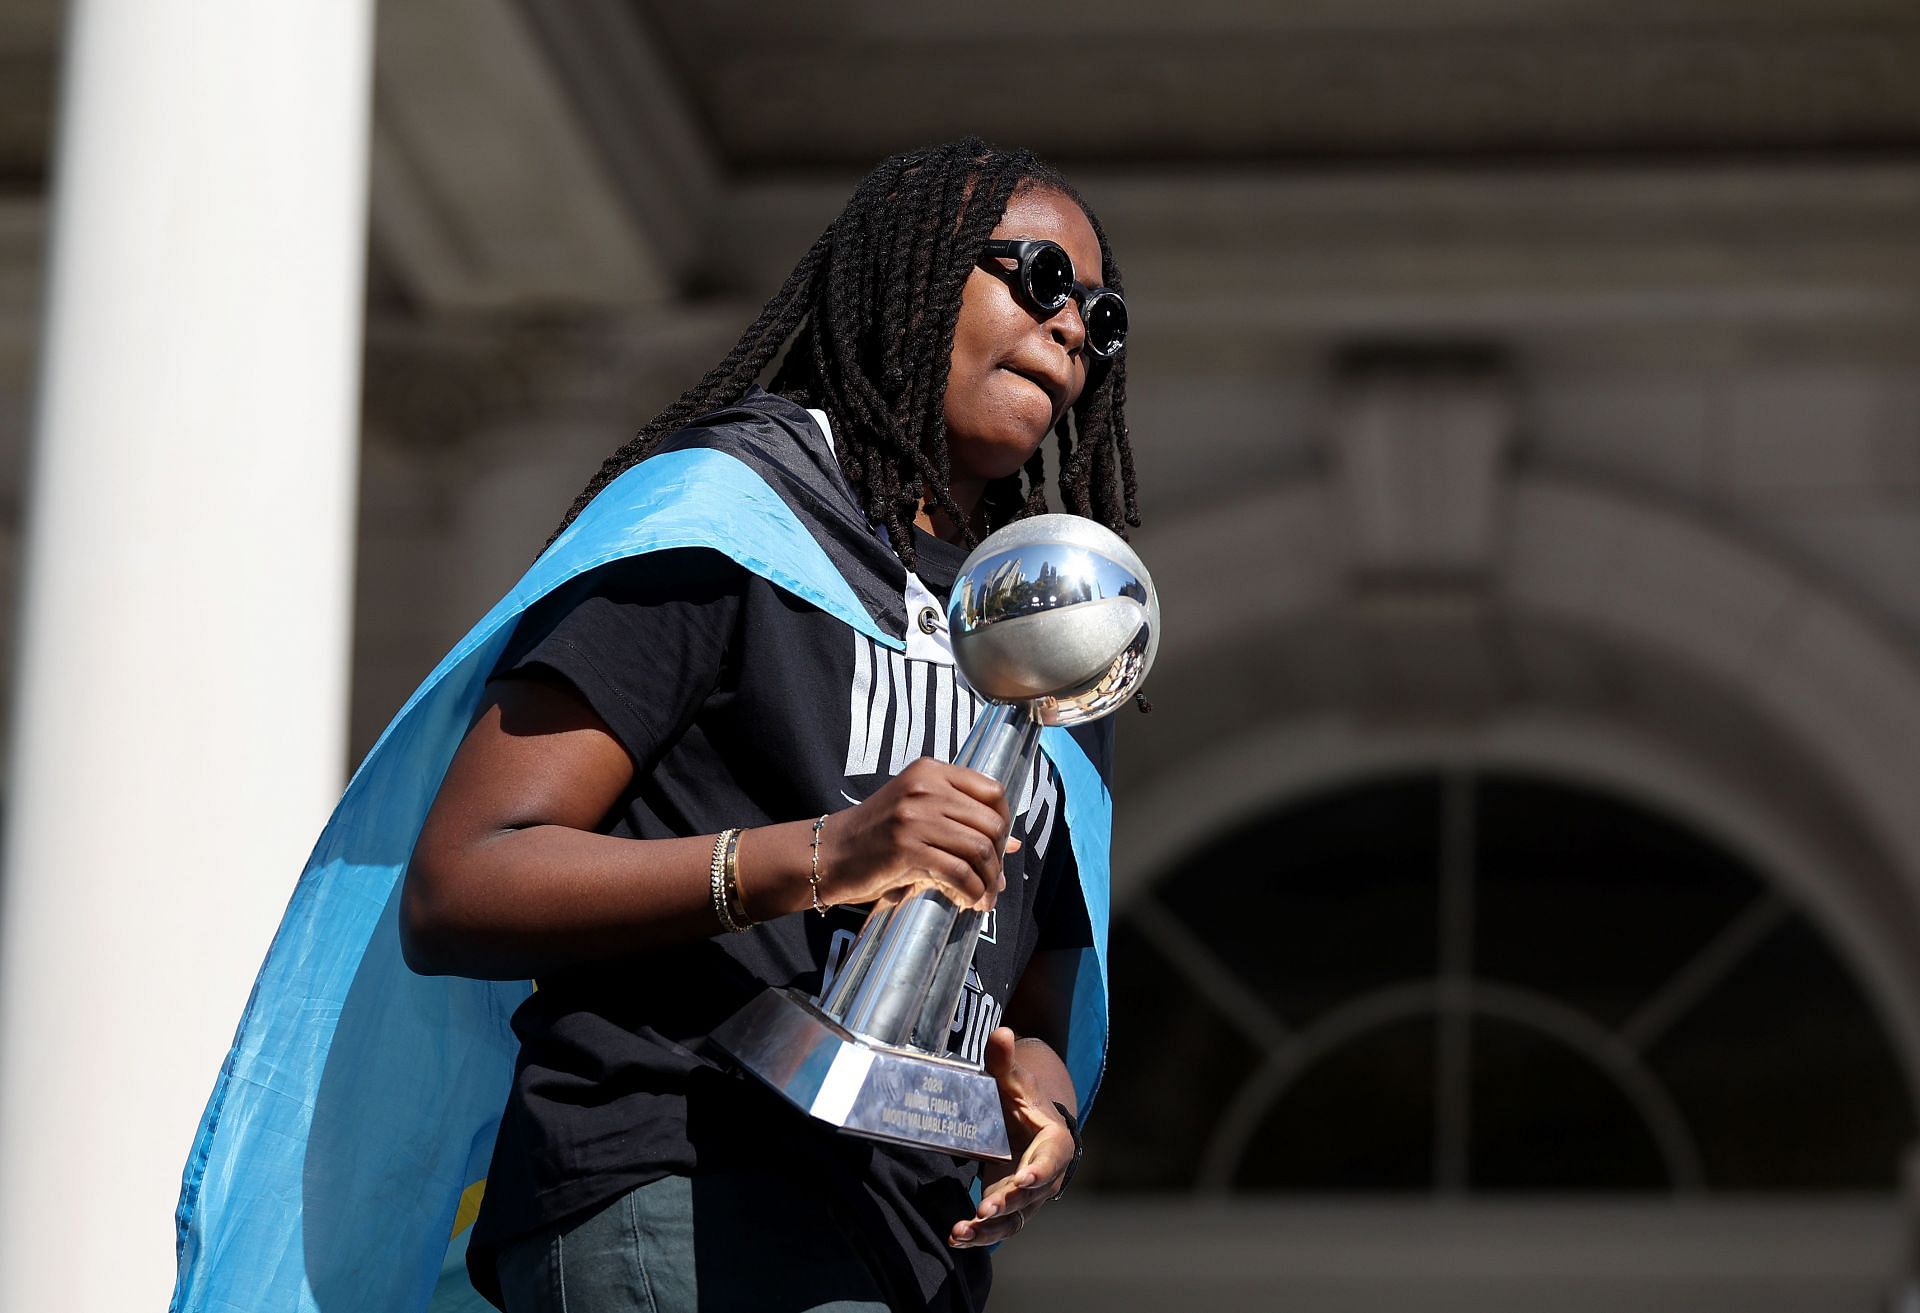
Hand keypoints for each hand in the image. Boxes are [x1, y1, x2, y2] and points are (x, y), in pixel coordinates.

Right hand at [818, 758, 1013, 909]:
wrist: (830, 854)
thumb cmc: (877, 836)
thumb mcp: (918, 815)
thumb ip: (962, 822)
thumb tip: (1013, 845)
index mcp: (930, 771)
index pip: (992, 790)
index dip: (1004, 822)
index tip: (999, 847)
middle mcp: (925, 787)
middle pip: (990, 822)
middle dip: (999, 859)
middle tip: (995, 881)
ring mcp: (915, 816)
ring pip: (978, 849)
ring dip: (989, 880)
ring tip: (986, 898)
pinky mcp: (907, 848)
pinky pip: (958, 872)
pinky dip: (972, 891)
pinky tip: (969, 902)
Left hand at [948, 1029, 1075, 1247]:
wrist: (1026, 1123)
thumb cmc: (1022, 1101)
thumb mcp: (1014, 1080)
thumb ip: (1005, 1061)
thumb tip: (1002, 1032)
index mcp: (1054, 1143)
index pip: (1051, 1160)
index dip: (1039, 1172)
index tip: (1023, 1180)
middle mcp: (1045, 1176)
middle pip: (1031, 1196)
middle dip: (1007, 1204)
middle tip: (984, 1209)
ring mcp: (1027, 1197)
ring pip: (1014, 1220)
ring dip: (989, 1229)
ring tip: (961, 1232)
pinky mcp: (1008, 1208)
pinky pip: (997, 1226)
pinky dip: (978, 1234)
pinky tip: (954, 1236)